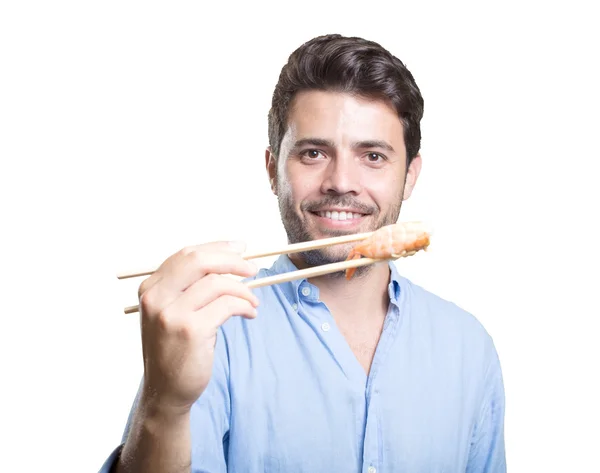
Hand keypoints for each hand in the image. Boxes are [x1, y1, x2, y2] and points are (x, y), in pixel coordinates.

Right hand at [136, 241, 258, 415]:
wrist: (165, 390)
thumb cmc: (174, 348)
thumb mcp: (171, 311)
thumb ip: (188, 286)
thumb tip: (227, 259)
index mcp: (150, 288)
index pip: (187, 255)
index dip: (217, 248)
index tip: (240, 248)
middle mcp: (156, 297)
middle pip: (199, 261)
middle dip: (232, 260)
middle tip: (253, 269)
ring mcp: (171, 314)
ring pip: (217, 283)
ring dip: (243, 289)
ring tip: (253, 300)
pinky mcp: (191, 330)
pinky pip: (227, 305)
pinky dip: (244, 305)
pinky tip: (250, 313)